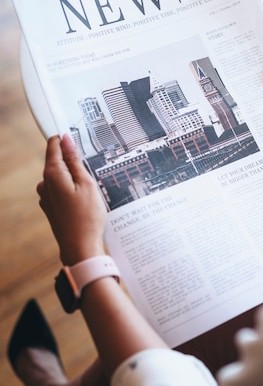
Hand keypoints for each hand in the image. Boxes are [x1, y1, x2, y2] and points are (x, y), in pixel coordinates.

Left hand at [37, 134, 106, 264]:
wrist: (81, 248)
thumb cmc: (87, 218)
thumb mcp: (87, 183)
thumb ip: (75, 160)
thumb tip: (66, 139)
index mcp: (52, 174)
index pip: (53, 145)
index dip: (66, 138)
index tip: (79, 136)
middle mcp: (45, 184)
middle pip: (57, 160)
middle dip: (74, 158)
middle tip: (93, 163)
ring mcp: (46, 196)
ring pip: (61, 175)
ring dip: (75, 175)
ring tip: (94, 184)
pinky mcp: (51, 207)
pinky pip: (62, 189)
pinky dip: (73, 188)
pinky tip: (87, 198)